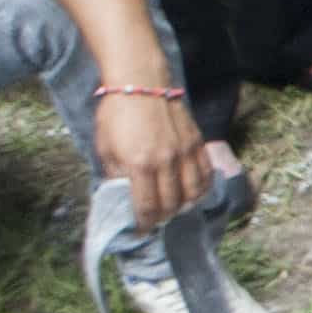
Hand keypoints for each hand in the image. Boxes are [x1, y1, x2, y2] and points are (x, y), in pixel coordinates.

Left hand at [93, 89, 211, 233]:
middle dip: (162, 218)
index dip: (144, 224)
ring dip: (184, 206)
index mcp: (139, 164)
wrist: (141, 82)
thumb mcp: (104, 147)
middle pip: (172, 203)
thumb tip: (124, 194)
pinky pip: (206, 174)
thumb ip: (115, 174)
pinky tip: (193, 193)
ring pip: (194, 192)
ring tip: (174, 208)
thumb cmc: (116, 114)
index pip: (147, 206)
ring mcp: (185, 152)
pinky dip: (202, 189)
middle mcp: (166, 161)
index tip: (140, 230)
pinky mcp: (197, 143)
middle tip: (154, 220)